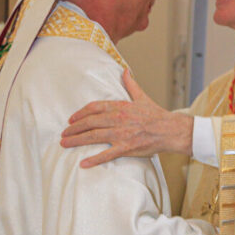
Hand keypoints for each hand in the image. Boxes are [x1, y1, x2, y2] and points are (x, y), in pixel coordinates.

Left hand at [60, 70, 193, 166]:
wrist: (171, 130)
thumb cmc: (157, 115)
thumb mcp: (142, 97)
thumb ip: (131, 84)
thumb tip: (125, 71)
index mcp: (121, 106)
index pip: (95, 107)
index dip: (80, 113)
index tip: (71, 119)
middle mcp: (119, 119)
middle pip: (90, 122)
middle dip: (74, 128)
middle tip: (63, 134)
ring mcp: (122, 133)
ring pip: (94, 136)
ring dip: (77, 140)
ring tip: (65, 144)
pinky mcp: (127, 147)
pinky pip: (107, 154)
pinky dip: (94, 159)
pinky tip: (83, 163)